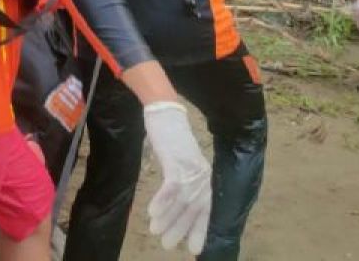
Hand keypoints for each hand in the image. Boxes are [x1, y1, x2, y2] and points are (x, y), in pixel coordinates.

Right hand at [143, 101, 210, 254]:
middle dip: (180, 229)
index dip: (199, 230)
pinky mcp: (176, 160)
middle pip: (193, 208)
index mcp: (204, 177)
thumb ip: (182, 179)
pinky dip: (162, 201)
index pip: (206, 210)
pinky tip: (152, 213)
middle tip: (168, 245)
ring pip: (182, 201)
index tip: (194, 249)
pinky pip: (171, 186)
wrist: (165, 111)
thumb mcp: (180, 161)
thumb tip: (177, 202)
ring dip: (168, 219)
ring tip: (156, 232)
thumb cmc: (170, 136)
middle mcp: (202, 175)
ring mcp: (190, 168)